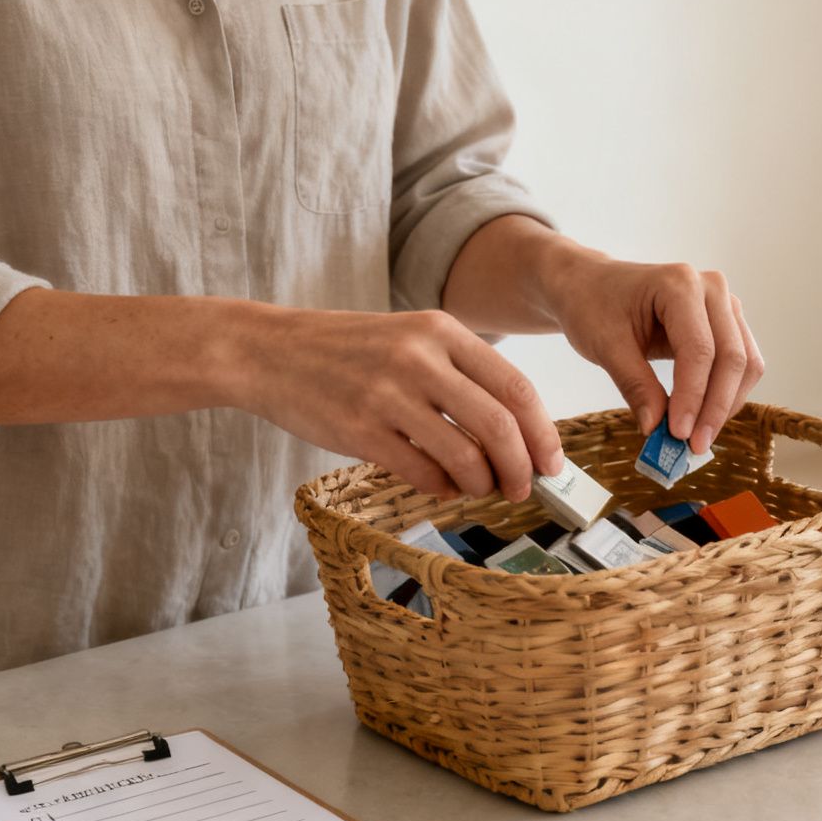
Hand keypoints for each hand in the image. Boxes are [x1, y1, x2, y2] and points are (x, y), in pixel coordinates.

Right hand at [233, 307, 563, 500]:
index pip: (516, 388)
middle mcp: (419, 358)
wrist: (269, 352)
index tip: (552, 464)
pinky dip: (442, 489)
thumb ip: (461, 375)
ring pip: (465, 456)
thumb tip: (518, 434)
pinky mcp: (360, 430)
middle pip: (499, 426)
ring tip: (477, 488)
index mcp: (441, 331)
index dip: (543, 434)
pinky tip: (439, 485)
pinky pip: (423, 473)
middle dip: (521, 468)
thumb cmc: (348, 351)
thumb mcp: (410, 339)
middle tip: (522, 489)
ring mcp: (388, 395)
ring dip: (481, 484)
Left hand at [546, 255, 763, 454]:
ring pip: (744, 363)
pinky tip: (702, 418)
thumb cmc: (593, 306)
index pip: (699, 349)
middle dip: (715, 407)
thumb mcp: (605, 346)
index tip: (678, 433)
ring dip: (725, 405)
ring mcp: (723, 305)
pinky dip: (725, 395)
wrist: (592, 286)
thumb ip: (634, 385)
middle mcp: (711, 289)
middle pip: (732, 357)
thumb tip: (656, 428)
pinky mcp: (725, 323)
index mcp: (679, 284)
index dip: (693, 396)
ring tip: (697, 438)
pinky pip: (739, 364)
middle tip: (694, 446)